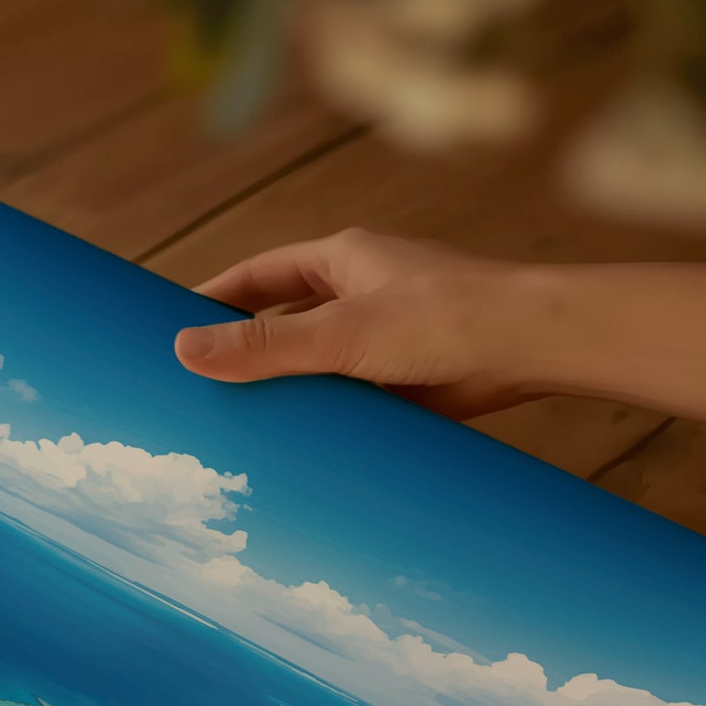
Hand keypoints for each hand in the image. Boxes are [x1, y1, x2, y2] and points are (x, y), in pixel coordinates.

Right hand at [174, 228, 544, 416]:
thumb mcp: (341, 333)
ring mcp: (382, 337)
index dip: (213, 299)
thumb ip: (264, 345)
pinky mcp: (403, 378)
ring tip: (232, 424)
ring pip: (313, 363)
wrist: (535, 347)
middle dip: (242, 349)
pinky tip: (293, 445)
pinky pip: (345, 397)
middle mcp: (360, 293)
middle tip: (192, 385)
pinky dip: (319, 416)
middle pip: (282, 320)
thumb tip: (183, 351)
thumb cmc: (448, 318)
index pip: (258, 275)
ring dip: (282, 389)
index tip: (170, 327)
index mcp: (343, 260)